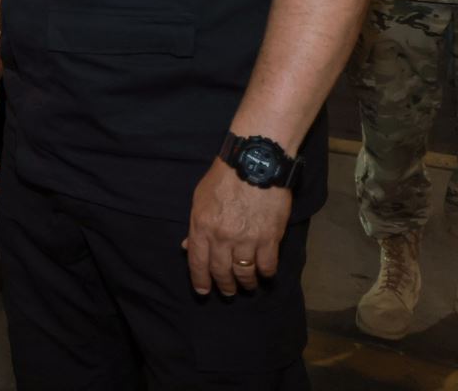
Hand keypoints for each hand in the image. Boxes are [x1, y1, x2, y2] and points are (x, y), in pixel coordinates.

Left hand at [184, 158, 290, 295]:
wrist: (254, 164)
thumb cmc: (223, 178)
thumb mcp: (199, 199)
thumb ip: (194, 226)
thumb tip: (187, 246)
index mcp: (202, 226)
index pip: (197, 261)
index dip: (200, 280)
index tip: (203, 291)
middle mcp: (222, 237)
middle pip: (221, 271)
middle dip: (224, 285)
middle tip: (228, 292)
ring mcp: (247, 239)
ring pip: (245, 272)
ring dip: (246, 283)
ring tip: (247, 286)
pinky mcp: (270, 238)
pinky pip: (267, 265)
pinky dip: (266, 273)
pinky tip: (265, 274)